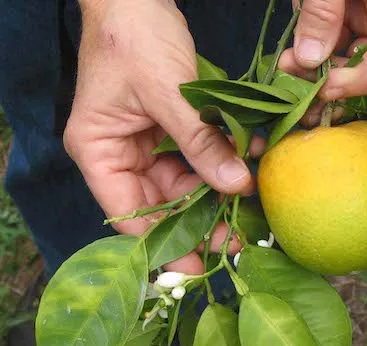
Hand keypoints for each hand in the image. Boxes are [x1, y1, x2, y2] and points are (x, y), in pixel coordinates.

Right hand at [65, 0, 260, 273]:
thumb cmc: (135, 36)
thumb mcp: (169, 92)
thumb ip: (201, 142)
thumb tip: (236, 186)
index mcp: (99, 152)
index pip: (128, 215)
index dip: (161, 245)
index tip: (196, 266)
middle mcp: (118, 157)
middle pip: (157, 207)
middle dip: (195, 222)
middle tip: (233, 239)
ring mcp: (143, 148)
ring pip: (179, 188)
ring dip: (211, 197)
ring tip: (244, 212)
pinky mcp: (165, 135)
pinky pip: (191, 163)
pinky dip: (216, 169)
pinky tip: (242, 174)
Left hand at [280, 0, 366, 100]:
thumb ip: (321, 11)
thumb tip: (309, 59)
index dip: (364, 79)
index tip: (326, 89)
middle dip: (346, 87)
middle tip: (309, 91)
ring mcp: (365, 23)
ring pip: (355, 71)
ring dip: (322, 81)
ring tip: (289, 72)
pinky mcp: (344, 27)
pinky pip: (333, 58)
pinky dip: (311, 68)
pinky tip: (289, 63)